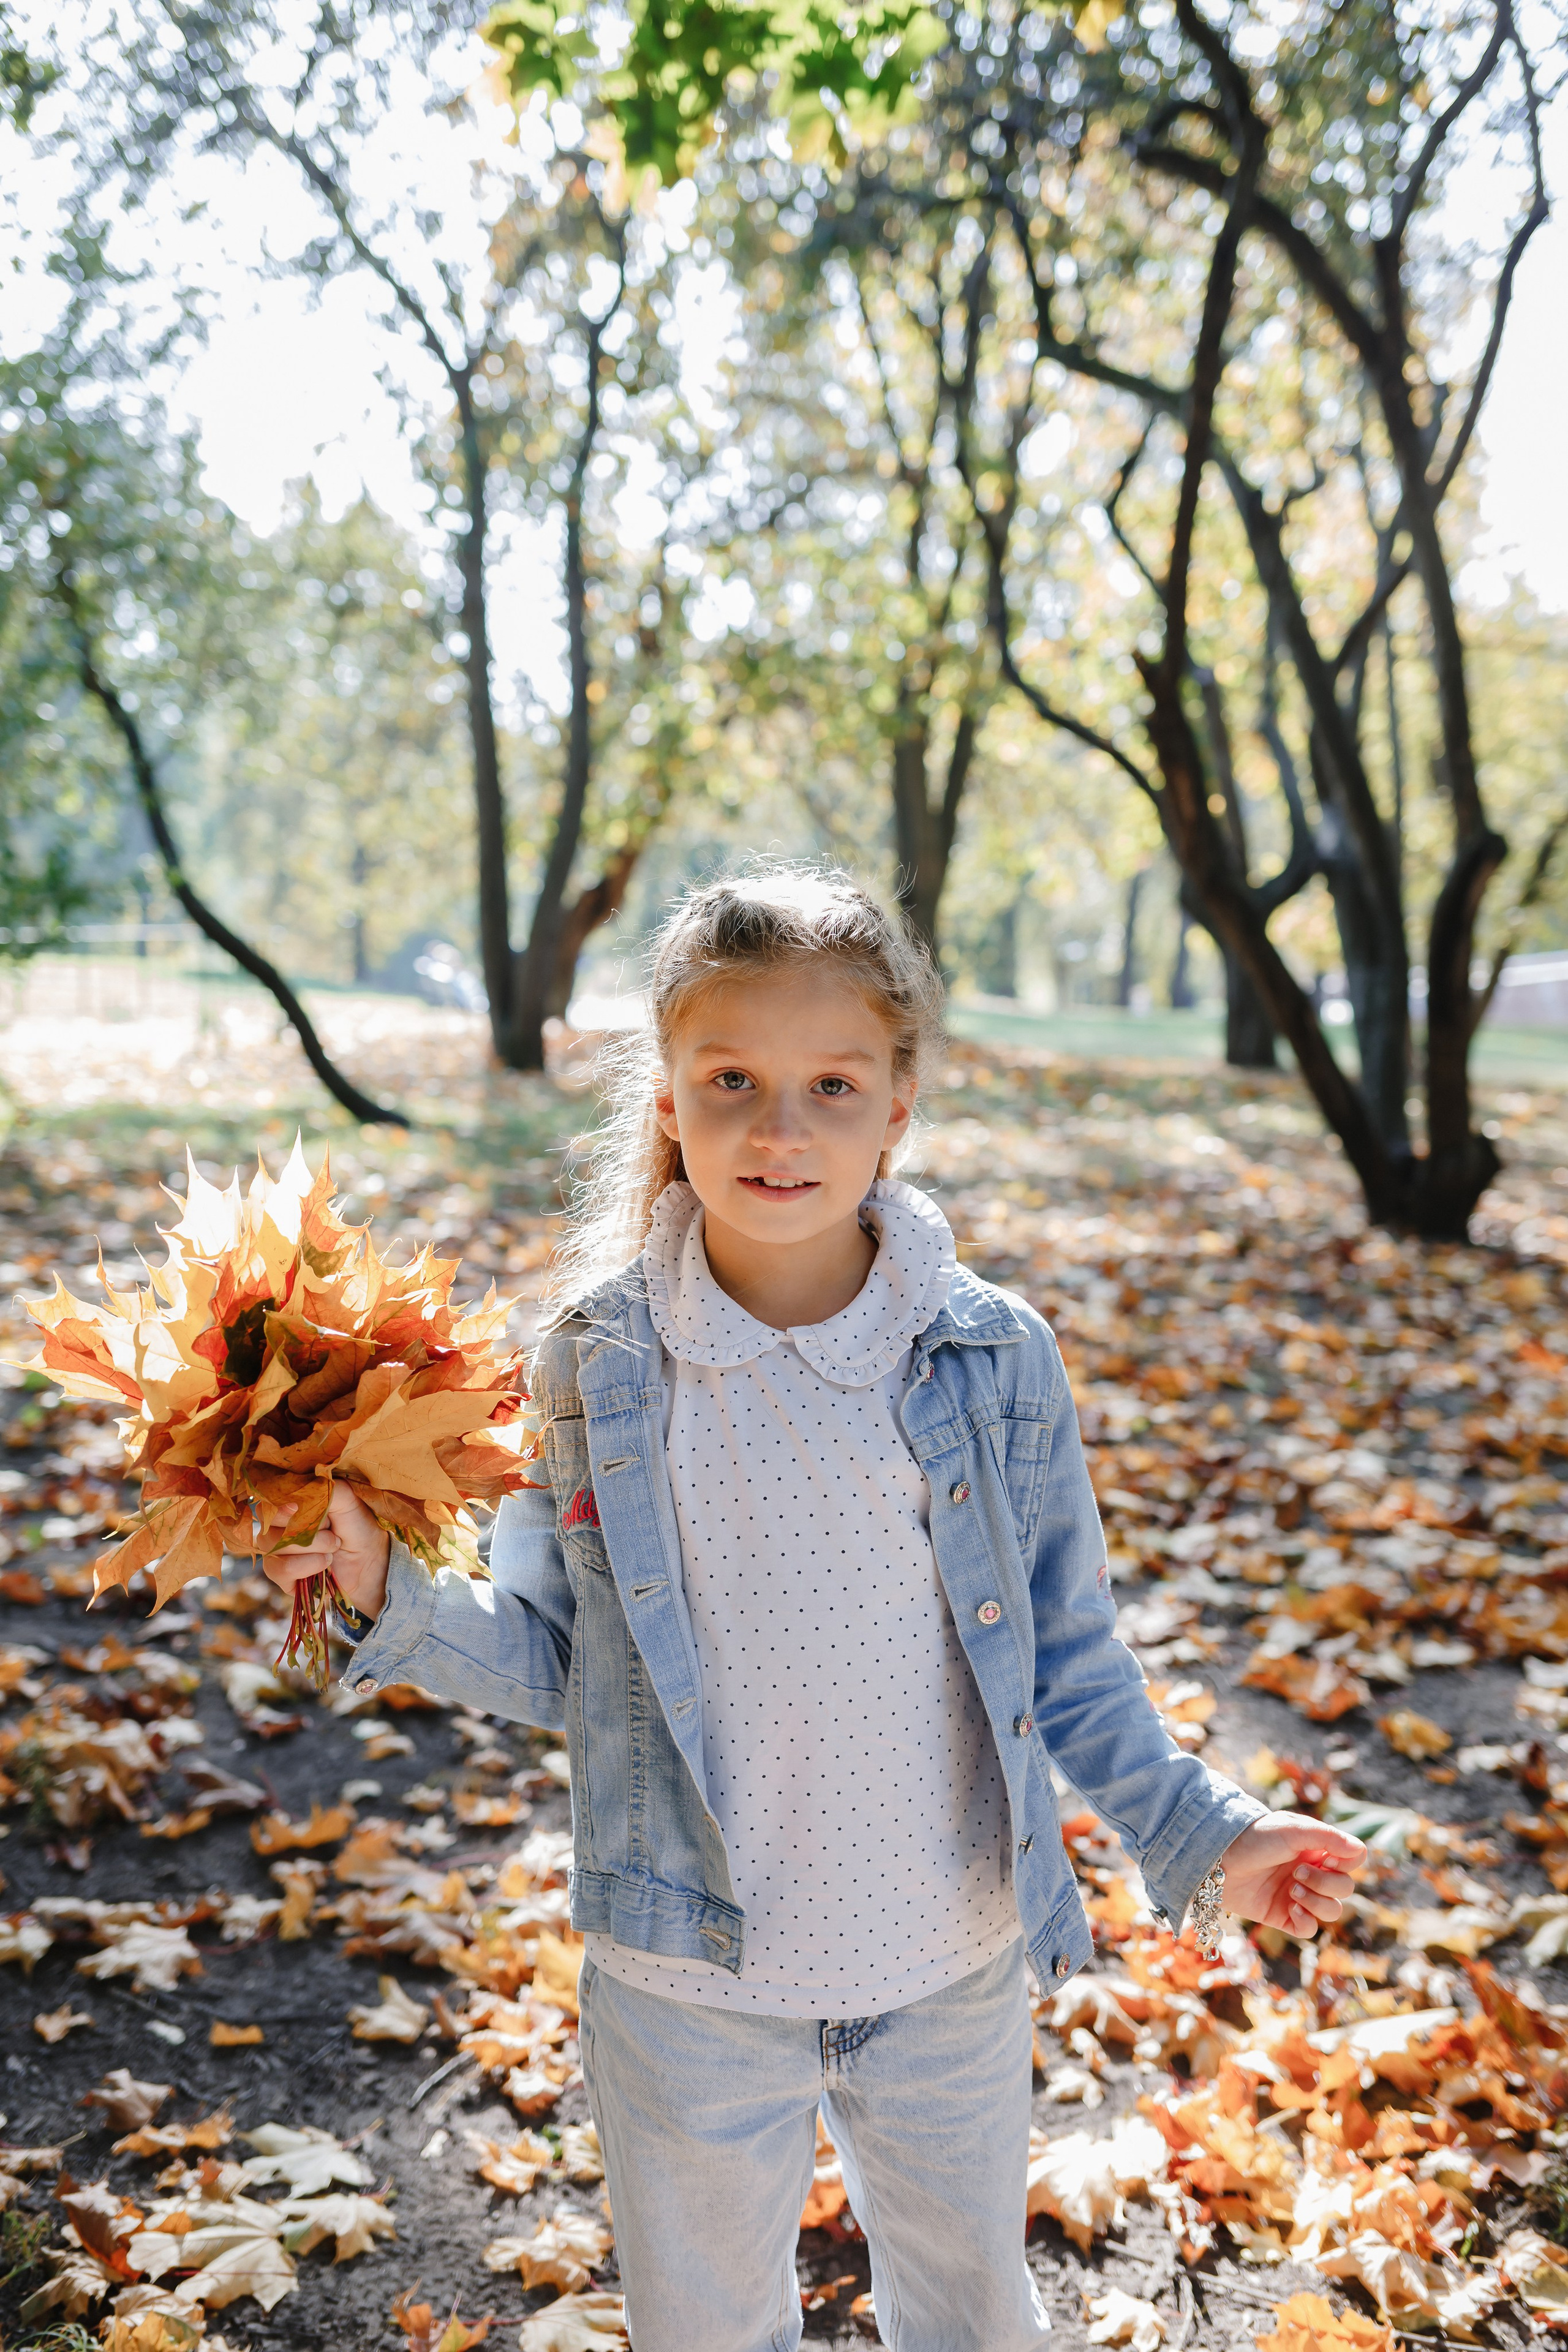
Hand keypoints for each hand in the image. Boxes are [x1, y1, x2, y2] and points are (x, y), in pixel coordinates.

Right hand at [261, 1483, 390, 1622]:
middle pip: (270, 1524)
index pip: (268, 1502)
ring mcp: (275, 1551)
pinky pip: (282, 1569)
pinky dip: (309, 1564)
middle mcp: (275, 1526)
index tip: (298, 1507)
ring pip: (277, 1546)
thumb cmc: (356, 1525)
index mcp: (286, 1504)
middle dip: (306, 1525)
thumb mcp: (346, 1500)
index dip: (281, 1505)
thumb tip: (306, 1488)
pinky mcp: (280, 1575)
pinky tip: (325, 1562)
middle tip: (330, 1528)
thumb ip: (326, 1490)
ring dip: (312, 1546)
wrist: (369, 1559)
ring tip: (333, 1545)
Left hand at [1218, 1812, 1365, 1938]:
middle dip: (1327, 1882)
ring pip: (1333, 1910)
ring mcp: (1298, 1896)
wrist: (1217, 1860)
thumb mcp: (1291, 1830)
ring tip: (1292, 1889)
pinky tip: (1291, 1908)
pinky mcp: (1283, 1916)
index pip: (1352, 1859)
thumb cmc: (1253, 1838)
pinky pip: (1310, 1930)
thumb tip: (1360, 1849)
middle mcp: (1311, 1872)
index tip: (1327, 1856)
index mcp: (1315, 1848)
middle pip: (1345, 1887)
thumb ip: (1327, 1837)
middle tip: (1298, 1872)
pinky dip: (1306, 1921)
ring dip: (1317, 1902)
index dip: (1346, 1862)